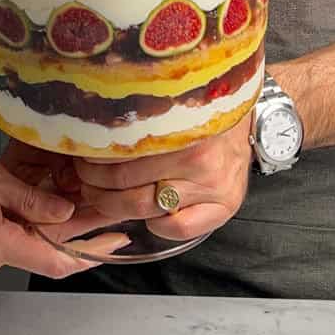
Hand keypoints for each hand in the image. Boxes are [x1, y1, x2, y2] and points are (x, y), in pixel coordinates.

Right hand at [0, 131, 117, 278]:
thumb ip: (31, 200)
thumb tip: (69, 214)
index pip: (53, 262)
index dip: (90, 253)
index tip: (118, 239)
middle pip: (48, 255)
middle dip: (81, 238)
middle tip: (114, 215)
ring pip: (34, 245)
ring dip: (61, 229)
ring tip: (93, 204)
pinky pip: (18, 236)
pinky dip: (39, 224)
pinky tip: (58, 203)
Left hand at [66, 116, 253, 242]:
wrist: (252, 125)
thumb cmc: (205, 115)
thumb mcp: (173, 106)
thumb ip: (141, 117)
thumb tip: (89, 127)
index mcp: (180, 127)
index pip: (121, 150)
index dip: (94, 157)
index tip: (82, 156)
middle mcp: (198, 158)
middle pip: (126, 182)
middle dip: (94, 183)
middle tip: (83, 178)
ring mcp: (211, 186)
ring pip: (143, 206)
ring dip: (112, 205)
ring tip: (99, 196)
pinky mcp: (223, 207)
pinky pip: (178, 228)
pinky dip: (155, 225)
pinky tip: (146, 215)